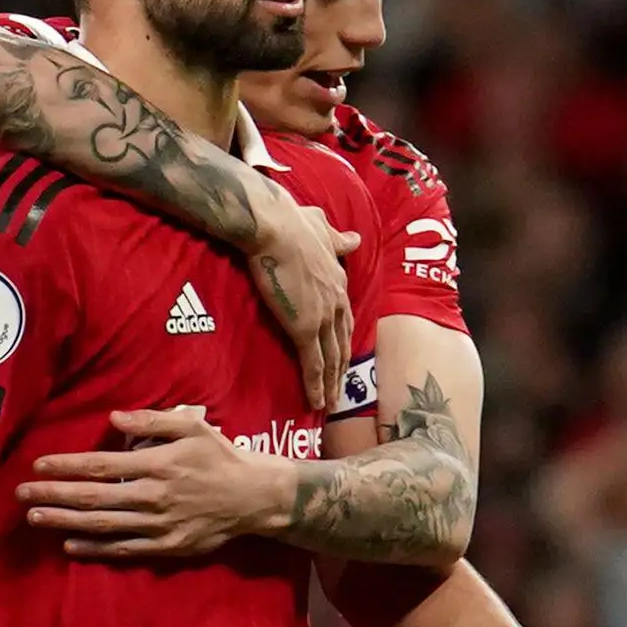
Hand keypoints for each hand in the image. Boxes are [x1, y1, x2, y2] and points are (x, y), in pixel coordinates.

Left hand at [18, 406, 283, 559]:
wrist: (254, 498)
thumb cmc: (219, 456)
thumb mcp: (192, 427)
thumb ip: (152, 421)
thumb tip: (115, 418)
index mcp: (157, 465)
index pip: (100, 466)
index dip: (67, 467)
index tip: (39, 466)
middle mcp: (153, 497)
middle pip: (93, 498)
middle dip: (54, 496)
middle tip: (22, 495)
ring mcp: (158, 526)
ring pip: (103, 526)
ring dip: (65, 522)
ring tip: (35, 518)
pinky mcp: (166, 547)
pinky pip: (124, 549)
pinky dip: (95, 548)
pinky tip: (70, 544)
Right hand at [241, 184, 357, 415]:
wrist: (274, 227)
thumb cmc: (290, 222)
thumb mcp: (320, 226)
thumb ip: (336, 237)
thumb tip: (353, 238)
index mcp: (338, 280)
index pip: (345, 318)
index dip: (343, 339)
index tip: (343, 356)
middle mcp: (337, 301)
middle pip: (342, 344)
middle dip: (342, 370)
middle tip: (341, 392)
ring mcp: (323, 317)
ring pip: (332, 359)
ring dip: (332, 385)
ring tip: (331, 405)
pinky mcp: (304, 329)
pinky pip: (313, 364)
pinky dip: (316, 385)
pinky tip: (318, 403)